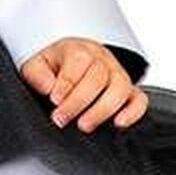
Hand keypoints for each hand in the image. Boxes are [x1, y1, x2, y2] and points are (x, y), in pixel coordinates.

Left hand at [19, 37, 147, 133]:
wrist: (66, 65)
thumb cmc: (52, 67)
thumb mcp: (36, 66)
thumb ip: (38, 75)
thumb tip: (49, 89)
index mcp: (78, 49)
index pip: (79, 61)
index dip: (67, 83)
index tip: (54, 100)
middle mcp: (101, 59)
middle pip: (99, 76)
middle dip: (79, 102)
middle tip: (62, 119)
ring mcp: (117, 74)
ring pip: (121, 87)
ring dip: (103, 109)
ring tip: (84, 125)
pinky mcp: (129, 90)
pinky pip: (140, 99)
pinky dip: (133, 112)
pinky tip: (119, 123)